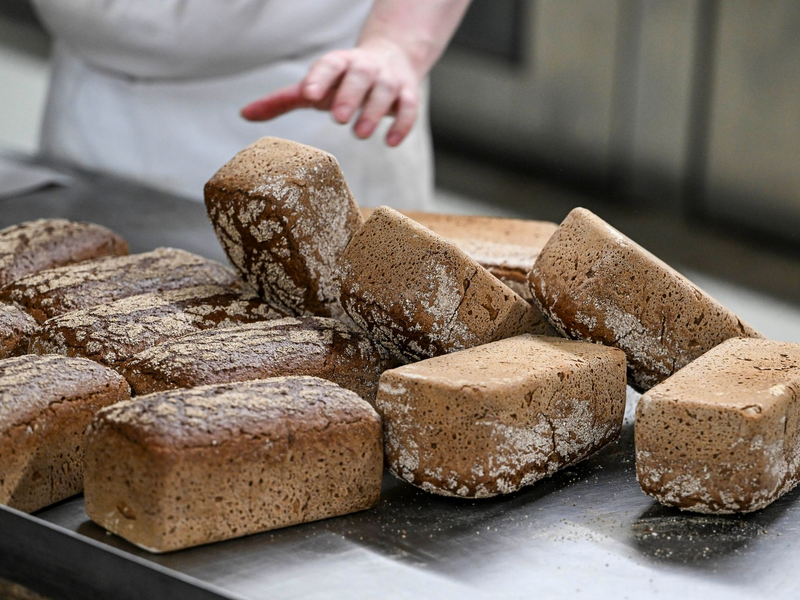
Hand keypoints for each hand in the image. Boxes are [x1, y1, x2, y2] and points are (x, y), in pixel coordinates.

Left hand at [241, 39, 420, 146]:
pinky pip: (410, 107)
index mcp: (339, 63)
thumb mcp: (314, 87)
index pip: (329, 65)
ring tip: (360, 133)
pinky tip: (390, 142)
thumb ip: (282, 101)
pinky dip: (402, 124)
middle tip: (339, 118)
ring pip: (385, 92)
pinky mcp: (408, 93)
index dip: (320, 78)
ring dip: (374, 112)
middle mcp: (365, 68)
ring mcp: (388, 80)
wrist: (391, 60)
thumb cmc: (343, 81)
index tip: (309, 94)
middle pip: (359, 76)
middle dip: (350, 95)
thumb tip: (244, 115)